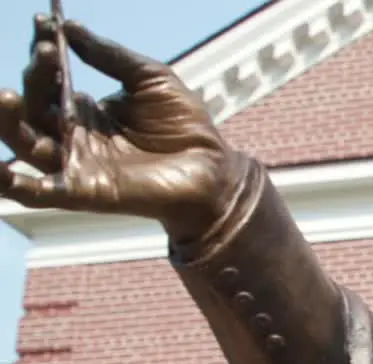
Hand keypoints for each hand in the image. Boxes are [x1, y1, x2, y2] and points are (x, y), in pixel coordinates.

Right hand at [0, 15, 234, 237]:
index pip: (50, 79)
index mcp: (84, 110)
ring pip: (25, 143)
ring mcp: (74, 164)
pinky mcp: (82, 192)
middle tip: (46, 55)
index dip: (45, 53)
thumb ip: (109, 56)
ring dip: (9, 121)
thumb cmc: (185, 126)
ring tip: (7, 97)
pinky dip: (10, 183)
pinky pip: (35, 192)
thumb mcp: (149, 79)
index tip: (44, 23)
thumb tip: (69, 27)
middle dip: (35, 80)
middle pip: (34, 108)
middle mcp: (72, 136)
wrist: (213, 169)